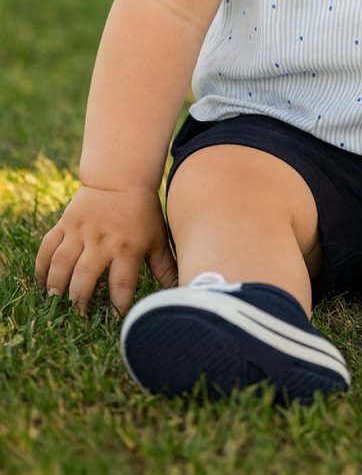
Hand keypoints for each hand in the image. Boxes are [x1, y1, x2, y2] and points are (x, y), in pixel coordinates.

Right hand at [35, 185, 177, 314]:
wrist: (121, 178)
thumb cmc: (142, 214)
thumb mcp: (157, 239)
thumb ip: (165, 268)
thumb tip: (182, 291)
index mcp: (127, 247)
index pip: (122, 284)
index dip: (118, 306)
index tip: (116, 322)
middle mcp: (102, 241)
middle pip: (85, 277)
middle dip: (79, 301)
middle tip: (78, 316)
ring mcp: (80, 232)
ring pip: (61, 263)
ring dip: (56, 285)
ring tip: (55, 302)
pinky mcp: (64, 224)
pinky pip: (47, 248)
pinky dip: (41, 267)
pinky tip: (42, 284)